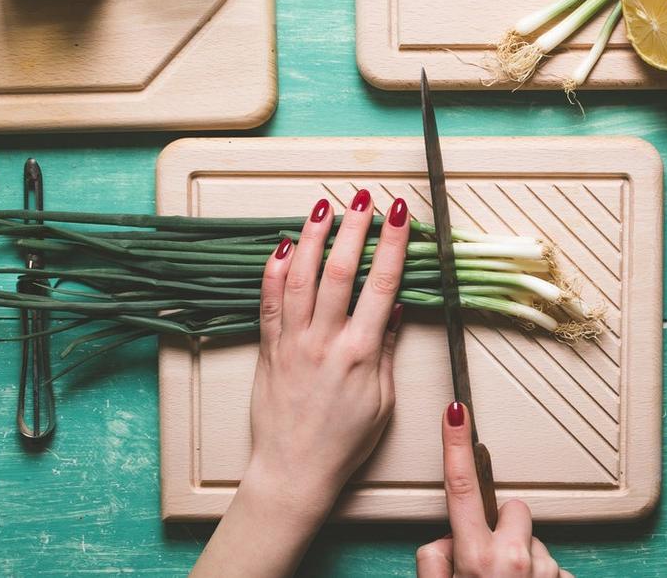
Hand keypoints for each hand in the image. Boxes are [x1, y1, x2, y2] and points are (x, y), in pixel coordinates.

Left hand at [249, 191, 410, 506]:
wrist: (294, 470)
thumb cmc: (344, 442)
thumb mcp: (383, 401)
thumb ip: (387, 351)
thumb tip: (395, 309)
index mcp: (361, 353)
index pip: (381, 284)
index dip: (391, 243)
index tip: (399, 213)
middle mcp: (325, 341)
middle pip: (340, 270)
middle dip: (353, 227)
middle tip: (363, 196)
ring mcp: (292, 343)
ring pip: (299, 277)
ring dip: (312, 237)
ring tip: (322, 207)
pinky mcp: (269, 349)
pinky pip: (268, 302)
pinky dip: (272, 271)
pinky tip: (281, 245)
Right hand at [416, 402, 572, 577]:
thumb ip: (434, 560)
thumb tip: (447, 542)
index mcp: (478, 558)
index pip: (462, 488)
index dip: (456, 446)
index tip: (456, 413)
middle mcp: (515, 558)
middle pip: (513, 511)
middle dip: (502, 528)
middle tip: (489, 565)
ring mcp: (545, 570)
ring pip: (533, 541)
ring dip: (522, 558)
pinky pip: (552, 566)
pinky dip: (539, 577)